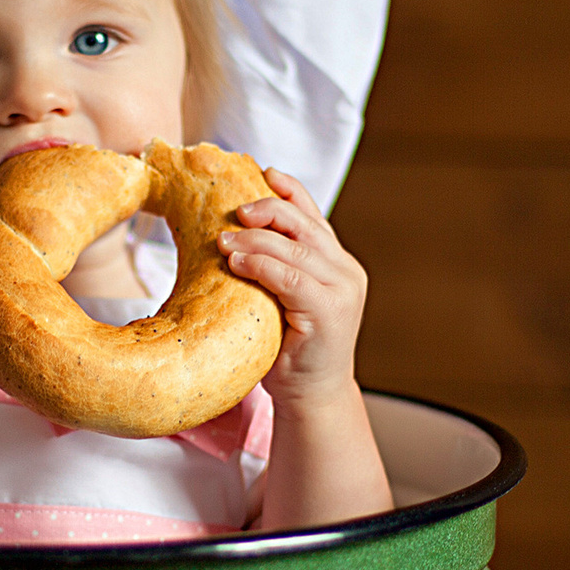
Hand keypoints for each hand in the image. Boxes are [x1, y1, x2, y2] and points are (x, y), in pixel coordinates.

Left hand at [216, 168, 368, 408]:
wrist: (311, 396)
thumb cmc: (288, 349)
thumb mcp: (281, 298)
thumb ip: (275, 267)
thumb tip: (232, 233)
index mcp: (336, 263)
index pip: (313, 216)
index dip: (290, 190)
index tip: (262, 173)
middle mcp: (346, 271)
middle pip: (305, 224)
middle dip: (268, 209)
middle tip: (234, 210)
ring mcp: (342, 291)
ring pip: (295, 249)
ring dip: (255, 239)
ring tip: (223, 240)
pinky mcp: (330, 312)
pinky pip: (290, 277)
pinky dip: (260, 265)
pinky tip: (236, 263)